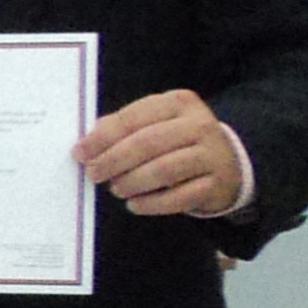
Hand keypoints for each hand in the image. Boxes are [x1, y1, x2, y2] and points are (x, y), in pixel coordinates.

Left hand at [77, 89, 244, 217]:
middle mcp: (199, 124)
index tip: (80, 153)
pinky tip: (135, 204)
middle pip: (147, 143)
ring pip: (164, 170)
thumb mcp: (155, 123)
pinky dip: (152, 204)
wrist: (227, 161)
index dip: (103, 137)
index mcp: (179, 102)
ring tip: (116, 189)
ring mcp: (211, 154)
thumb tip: (88, 142)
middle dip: (113, 160)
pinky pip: (179, 197)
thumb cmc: (178, 140)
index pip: (134, 118)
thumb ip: (123, 127)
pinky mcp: (216, 183)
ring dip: (132, 182)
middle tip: (94, 173)